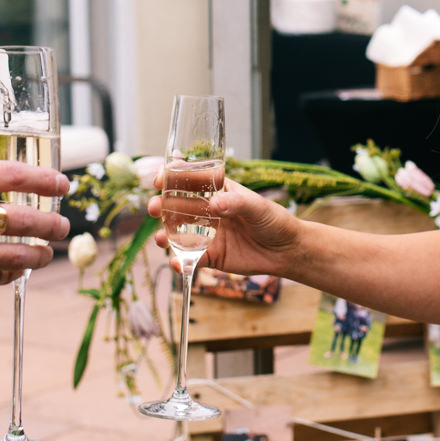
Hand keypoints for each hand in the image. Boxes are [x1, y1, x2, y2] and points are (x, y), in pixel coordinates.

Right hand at [0, 161, 70, 306]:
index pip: (13, 174)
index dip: (45, 179)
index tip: (63, 184)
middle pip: (23, 217)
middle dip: (51, 223)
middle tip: (62, 226)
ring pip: (14, 254)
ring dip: (37, 254)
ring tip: (45, 253)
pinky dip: (6, 274)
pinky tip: (11, 269)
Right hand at [146, 179, 304, 277]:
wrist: (286, 251)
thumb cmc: (274, 220)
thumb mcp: (258, 207)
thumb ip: (236, 203)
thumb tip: (215, 204)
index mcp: (218, 191)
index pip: (190, 179)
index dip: (171, 177)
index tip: (159, 179)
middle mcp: (207, 211)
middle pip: (177, 207)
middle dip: (161, 206)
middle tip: (153, 208)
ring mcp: (207, 234)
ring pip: (178, 233)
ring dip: (165, 235)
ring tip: (160, 239)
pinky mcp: (210, 256)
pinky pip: (190, 259)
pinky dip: (180, 262)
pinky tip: (176, 263)